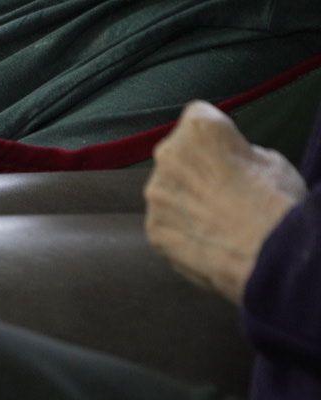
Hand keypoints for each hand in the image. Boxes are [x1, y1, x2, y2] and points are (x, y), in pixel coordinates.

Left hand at [144, 101, 306, 302]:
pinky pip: (165, 223)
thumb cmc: (275, 201)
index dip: (214, 137)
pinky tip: (206, 239)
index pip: (196, 117)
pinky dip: (180, 230)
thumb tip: (227, 162)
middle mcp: (167, 156)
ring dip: (184, 200)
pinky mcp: (152, 229)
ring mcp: (156, 195)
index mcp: (199, 128)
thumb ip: (236, 154)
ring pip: (167, 191)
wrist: (267, 253)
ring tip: (216, 219)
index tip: (226, 152)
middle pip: (175, 155)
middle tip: (222, 190)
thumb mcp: (269, 160)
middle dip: (194, 168)